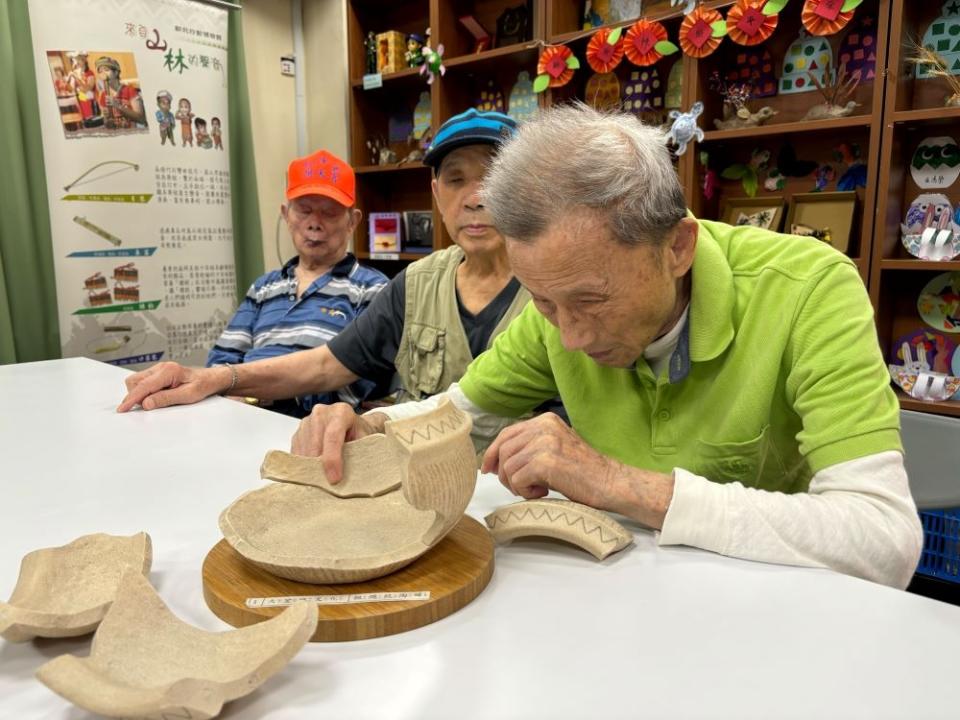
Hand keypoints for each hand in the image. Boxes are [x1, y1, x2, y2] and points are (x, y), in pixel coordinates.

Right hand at [116, 362, 227, 411]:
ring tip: (157, 401)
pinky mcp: (157, 373)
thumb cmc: (202, 386)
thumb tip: (145, 404)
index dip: (131, 399)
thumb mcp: (188, 396)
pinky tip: (157, 396)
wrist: (210, 379)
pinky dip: (145, 391)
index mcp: (169, 371)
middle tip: (150, 406)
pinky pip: (143, 382)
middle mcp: (161, 367)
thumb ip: (166, 399)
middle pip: (135, 382)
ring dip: (140, 394)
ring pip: (137, 381)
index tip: (122, 409)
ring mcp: (158, 369)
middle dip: (135, 396)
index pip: (144, 386)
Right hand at [290, 405, 385, 483]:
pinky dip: (303, 466)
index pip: (333, 437)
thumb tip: (353, 477)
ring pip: (304, 450)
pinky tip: (313, 473)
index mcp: (341, 412)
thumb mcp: (367, 440)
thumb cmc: (360, 433)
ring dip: (310, 468)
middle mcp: (322, 413)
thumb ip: (360, 453)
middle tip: (327, 485)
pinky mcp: (298, 433)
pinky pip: (296, 453)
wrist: (353, 424)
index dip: (332, 460)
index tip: (334, 479)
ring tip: (321, 480)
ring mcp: (307, 422)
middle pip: (315, 445)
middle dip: (320, 468)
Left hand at [481, 413, 674, 527]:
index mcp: (545, 420)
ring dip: (516, 484)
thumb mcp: (555, 448)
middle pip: (503, 449)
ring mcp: (544, 443)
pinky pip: (517, 479)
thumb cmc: (583, 472)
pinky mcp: (545, 461)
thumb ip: (531, 446)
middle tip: (516, 487)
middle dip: (503, 472)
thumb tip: (497, 460)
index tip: (488, 468)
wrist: (610, 483)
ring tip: (537, 489)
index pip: (507, 433)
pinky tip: (544, 492)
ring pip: (508, 466)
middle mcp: (544, 427)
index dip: (493, 452)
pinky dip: (526, 491)